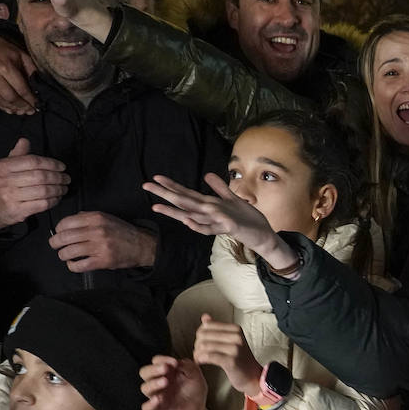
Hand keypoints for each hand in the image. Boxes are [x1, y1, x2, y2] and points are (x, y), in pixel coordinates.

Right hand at [0, 35, 37, 115]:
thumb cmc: (6, 51)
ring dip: (11, 108)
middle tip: (30, 111)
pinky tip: (9, 109)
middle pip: (9, 96)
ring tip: (20, 111)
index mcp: (5, 66)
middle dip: (21, 106)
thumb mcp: (22, 56)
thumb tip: (39, 89)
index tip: (36, 105)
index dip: (30, 99)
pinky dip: (0, 106)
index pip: (20, 88)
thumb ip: (31, 71)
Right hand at [0, 137, 68, 228]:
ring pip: (43, 191)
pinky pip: (42, 204)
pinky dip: (54, 200)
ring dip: (58, 189)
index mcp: (2, 167)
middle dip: (58, 177)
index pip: (32, 161)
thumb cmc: (2, 185)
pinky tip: (57, 198)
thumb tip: (24, 141)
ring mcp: (10, 197)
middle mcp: (4, 181)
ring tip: (64, 188)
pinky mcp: (17, 211)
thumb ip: (17, 154)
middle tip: (66, 178)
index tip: (62, 167)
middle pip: (40, 176)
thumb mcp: (4, 168)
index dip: (51, 163)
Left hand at [48, 211, 156, 271]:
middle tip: (55, 245)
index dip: (58, 229)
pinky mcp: (103, 261)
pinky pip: (79, 265)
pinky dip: (72, 266)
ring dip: (62, 255)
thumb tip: (68, 222)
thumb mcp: (106, 217)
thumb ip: (87, 217)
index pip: (66, 222)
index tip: (59, 233)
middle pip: (64, 237)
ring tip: (65, 255)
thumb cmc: (122, 232)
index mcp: (96, 218)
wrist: (141, 245)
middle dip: (55, 243)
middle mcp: (97, 231)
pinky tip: (74, 263)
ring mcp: (100, 247)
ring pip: (69, 252)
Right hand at [140, 355, 206, 409]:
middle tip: (165, 368)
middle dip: (153, 369)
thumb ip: (188, 366)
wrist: (198, 407)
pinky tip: (158, 399)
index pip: (156, 361)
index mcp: (166, 371)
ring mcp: (156, 394)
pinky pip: (147, 407)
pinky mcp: (157, 408)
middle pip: (145, 372)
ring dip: (153, 383)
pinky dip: (150, 404)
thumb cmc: (194, 389)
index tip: (174, 362)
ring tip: (165, 381)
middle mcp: (157, 381)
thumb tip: (178, 362)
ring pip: (145, 388)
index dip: (162, 359)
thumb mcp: (195, 374)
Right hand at [144, 173, 298, 271]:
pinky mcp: (227, 228)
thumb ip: (220, 188)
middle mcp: (208, 215)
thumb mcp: (232, 199)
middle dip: (165, 195)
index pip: (186, 195)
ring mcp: (215, 223)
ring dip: (175, 211)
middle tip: (146, 186)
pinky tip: (187, 220)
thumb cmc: (246, 219)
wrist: (262, 235)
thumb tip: (206, 175)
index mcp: (208, 207)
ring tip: (157, 206)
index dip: (171, 186)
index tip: (155, 178)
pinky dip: (197, 225)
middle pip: (183, 203)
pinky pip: (208, 228)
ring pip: (191, 216)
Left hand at [192, 315, 262, 397]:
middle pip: (204, 334)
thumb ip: (217, 328)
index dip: (200, 335)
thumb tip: (205, 317)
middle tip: (199, 353)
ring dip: (197, 354)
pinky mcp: (231, 361)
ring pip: (204, 345)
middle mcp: (236, 336)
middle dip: (197, 345)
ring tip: (199, 359)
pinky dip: (201, 359)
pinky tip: (201, 362)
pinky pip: (209, 356)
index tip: (201, 344)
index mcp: (235, 329)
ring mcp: (235, 348)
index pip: (207, 325)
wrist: (253, 376)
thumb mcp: (231, 340)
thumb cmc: (240, 359)